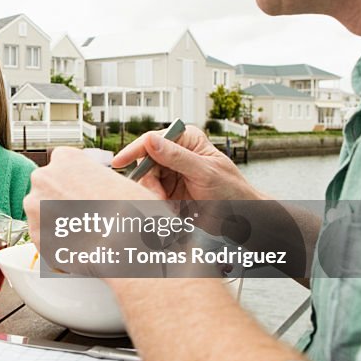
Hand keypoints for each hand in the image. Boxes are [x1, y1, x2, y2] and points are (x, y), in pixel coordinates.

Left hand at [24, 147, 158, 249]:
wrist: (126, 244)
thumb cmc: (134, 211)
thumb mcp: (128, 183)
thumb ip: (112, 180)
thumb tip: (121, 186)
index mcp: (65, 158)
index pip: (62, 165)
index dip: (76, 182)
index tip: (86, 194)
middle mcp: (43, 178)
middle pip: (48, 189)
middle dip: (63, 203)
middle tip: (87, 217)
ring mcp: (34, 206)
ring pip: (44, 215)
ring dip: (60, 224)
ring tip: (86, 236)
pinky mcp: (35, 235)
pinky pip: (46, 240)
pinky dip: (59, 247)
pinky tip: (80, 250)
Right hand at [112, 125, 262, 201]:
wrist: (242, 221)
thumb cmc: (232, 191)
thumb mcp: (205, 172)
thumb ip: (177, 157)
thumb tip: (150, 139)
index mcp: (187, 140)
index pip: (154, 140)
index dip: (135, 150)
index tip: (119, 161)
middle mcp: (176, 154)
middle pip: (145, 162)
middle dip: (149, 181)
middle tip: (157, 197)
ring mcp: (171, 174)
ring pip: (146, 181)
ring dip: (153, 195)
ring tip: (169, 207)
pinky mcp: (168, 192)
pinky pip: (151, 195)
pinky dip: (157, 205)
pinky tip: (171, 211)